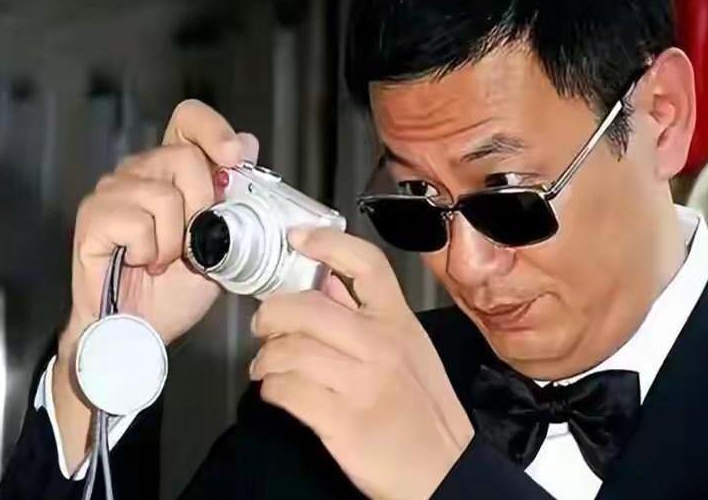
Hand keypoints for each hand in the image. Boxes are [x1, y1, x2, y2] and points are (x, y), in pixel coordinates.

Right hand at [54, 99, 256, 468]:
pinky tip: (142, 262)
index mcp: (172, 170)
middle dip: (201, 204)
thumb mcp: (224, 242)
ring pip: (162, 194)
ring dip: (175, 238)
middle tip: (193, 241)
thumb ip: (235, 197)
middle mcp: (139, 171)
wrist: (143, 330)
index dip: (212, 128)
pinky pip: (136, 221)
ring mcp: (112, 192)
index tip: (233, 155)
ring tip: (165, 259)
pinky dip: (149, 250)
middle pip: (182, 155)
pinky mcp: (93, 218)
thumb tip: (248, 144)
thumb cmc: (177, 288)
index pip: (188, 120)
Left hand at [250, 228, 473, 499]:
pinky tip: (277, 391)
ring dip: (266, 358)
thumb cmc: (423, 411)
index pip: (366, 265)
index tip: (297, 237)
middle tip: (264, 324)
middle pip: (307, 307)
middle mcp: (382, 346)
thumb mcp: (409, 350)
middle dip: (271, 314)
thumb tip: (327, 284)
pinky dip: (271, 390)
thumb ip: (368, 316)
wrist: (444, 470)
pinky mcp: (342, 421)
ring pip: (289, 350)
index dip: (326, 244)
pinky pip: (286, 392)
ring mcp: (362, 383)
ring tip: (266, 366)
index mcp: (400, 322)